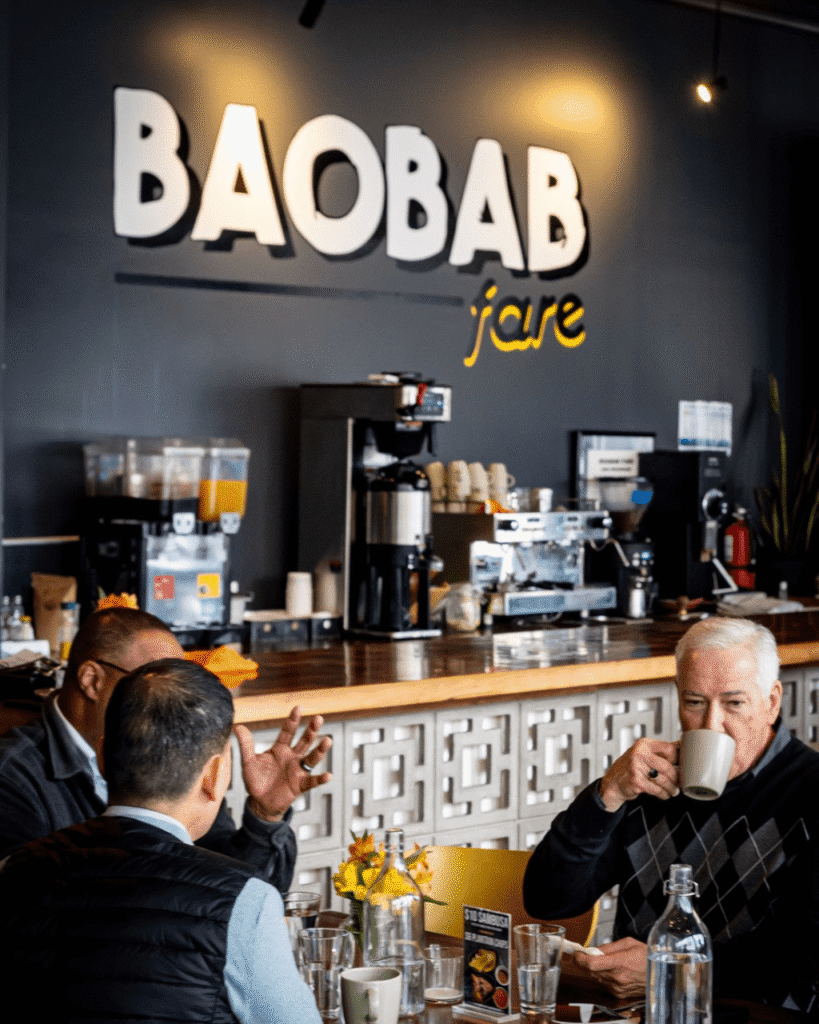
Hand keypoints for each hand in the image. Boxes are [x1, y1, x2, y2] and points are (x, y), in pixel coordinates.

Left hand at [234, 706, 331, 821]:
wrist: (260, 802)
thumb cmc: (256, 780)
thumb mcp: (249, 762)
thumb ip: (246, 745)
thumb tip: (238, 726)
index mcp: (280, 749)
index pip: (288, 731)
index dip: (293, 720)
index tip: (298, 707)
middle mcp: (292, 757)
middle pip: (304, 741)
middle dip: (311, 730)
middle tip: (318, 718)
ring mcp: (298, 770)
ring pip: (312, 758)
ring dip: (320, 750)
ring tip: (327, 740)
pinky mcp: (300, 785)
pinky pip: (312, 781)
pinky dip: (320, 779)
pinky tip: (327, 775)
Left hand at [575, 937, 647, 1000]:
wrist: (661, 976)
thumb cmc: (647, 957)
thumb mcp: (629, 943)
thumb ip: (609, 946)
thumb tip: (594, 949)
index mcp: (620, 963)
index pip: (591, 964)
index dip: (580, 958)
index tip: (576, 952)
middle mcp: (618, 978)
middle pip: (590, 971)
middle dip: (583, 961)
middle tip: (584, 952)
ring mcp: (618, 988)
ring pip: (595, 977)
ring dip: (592, 968)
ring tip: (599, 959)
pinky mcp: (618, 994)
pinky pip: (603, 983)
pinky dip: (601, 975)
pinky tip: (609, 968)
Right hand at [599, 737, 678, 811]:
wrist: (613, 781)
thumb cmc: (631, 766)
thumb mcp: (644, 752)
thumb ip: (661, 750)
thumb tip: (682, 745)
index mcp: (644, 744)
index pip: (669, 748)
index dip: (677, 759)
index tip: (678, 765)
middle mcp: (639, 754)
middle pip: (667, 766)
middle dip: (676, 778)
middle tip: (678, 782)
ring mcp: (636, 768)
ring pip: (663, 780)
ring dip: (671, 788)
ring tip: (673, 790)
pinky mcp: (636, 782)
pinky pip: (656, 790)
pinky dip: (663, 794)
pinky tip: (664, 794)